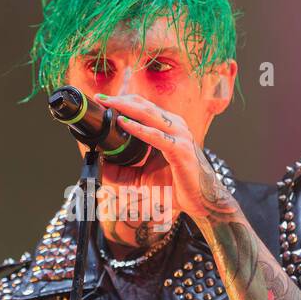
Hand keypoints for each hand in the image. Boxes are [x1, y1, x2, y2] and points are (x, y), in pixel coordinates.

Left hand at [95, 67, 239, 225]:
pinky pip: (156, 136)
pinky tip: (123, 124)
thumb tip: (100, 166)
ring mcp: (179, 136)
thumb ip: (121, 173)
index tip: (101, 100)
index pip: (142, 107)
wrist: (201, 201)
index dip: (122, 101)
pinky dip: (138, 129)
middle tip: (99, 98)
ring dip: (126, 108)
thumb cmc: (176, 186)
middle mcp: (174, 127)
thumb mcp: (141, 179)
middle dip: (119, 100)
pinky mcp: (180, 150)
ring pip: (149, 115)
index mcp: (167, 128)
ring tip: (108, 104)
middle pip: (143, 106)